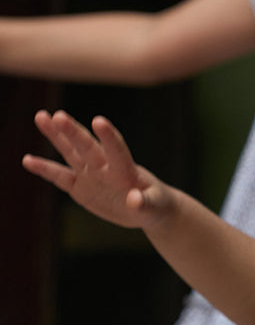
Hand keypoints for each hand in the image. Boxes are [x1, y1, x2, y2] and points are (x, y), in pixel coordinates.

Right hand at [22, 109, 172, 229]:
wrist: (148, 208)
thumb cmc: (156, 205)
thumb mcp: (155, 207)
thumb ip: (145, 203)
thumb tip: (134, 200)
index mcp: (126, 170)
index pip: (117, 150)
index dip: (109, 137)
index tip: (98, 121)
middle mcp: (105, 167)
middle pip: (87, 147)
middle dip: (73, 133)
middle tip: (58, 116)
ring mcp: (91, 175)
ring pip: (71, 152)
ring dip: (56, 136)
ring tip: (41, 116)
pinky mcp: (81, 187)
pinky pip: (60, 177)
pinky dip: (45, 169)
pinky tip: (27, 160)